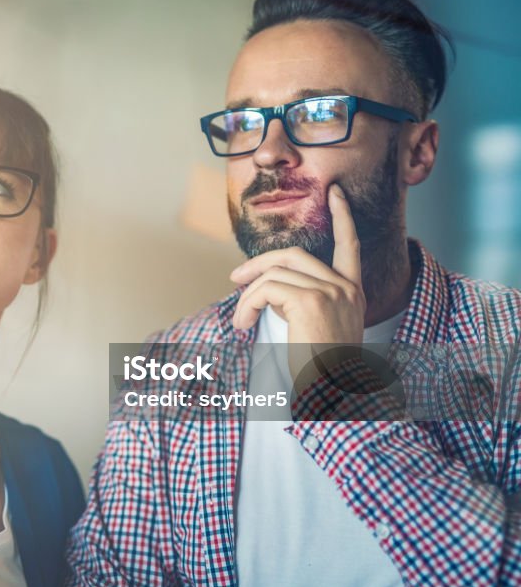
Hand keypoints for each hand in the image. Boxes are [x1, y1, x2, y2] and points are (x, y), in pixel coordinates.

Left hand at [230, 184, 365, 390]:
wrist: (332, 393)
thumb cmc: (320, 369)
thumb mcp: (316, 328)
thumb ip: (302, 301)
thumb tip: (269, 287)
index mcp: (352, 292)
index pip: (350, 246)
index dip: (343, 217)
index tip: (335, 193)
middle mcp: (346, 288)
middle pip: (295, 254)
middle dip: (259, 262)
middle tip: (234, 278)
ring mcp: (331, 291)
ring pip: (274, 273)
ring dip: (248, 296)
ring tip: (241, 320)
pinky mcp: (311, 300)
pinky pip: (266, 288)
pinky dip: (247, 304)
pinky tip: (244, 325)